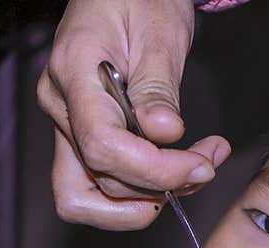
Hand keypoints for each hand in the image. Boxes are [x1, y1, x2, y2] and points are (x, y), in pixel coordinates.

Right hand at [37, 0, 230, 229]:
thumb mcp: (159, 31)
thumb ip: (158, 86)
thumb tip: (163, 133)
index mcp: (73, 73)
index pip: (102, 146)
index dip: (153, 170)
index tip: (200, 165)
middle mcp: (60, 106)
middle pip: (99, 179)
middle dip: (161, 185)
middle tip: (207, 163)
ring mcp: (67, 125)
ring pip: (96, 195)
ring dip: (152, 195)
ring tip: (197, 166)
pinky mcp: (82, 138)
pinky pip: (102, 185)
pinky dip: (142, 189)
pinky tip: (175, 169)